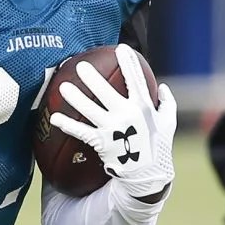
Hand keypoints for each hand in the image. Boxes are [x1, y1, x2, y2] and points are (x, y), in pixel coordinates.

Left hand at [49, 43, 177, 198]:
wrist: (147, 176)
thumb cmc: (158, 147)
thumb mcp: (168, 123)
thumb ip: (167, 103)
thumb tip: (163, 86)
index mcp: (144, 107)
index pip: (137, 80)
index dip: (129, 63)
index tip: (121, 48)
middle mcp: (127, 115)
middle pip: (106, 92)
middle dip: (93, 78)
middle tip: (80, 65)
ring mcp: (113, 129)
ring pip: (90, 109)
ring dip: (75, 98)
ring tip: (63, 86)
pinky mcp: (102, 142)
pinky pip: (81, 131)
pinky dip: (67, 125)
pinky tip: (55, 117)